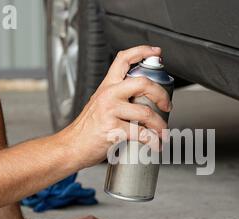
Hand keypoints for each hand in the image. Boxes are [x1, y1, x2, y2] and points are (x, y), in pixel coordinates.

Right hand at [61, 45, 171, 167]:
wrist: (71, 146)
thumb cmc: (87, 129)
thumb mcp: (100, 104)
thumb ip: (118, 98)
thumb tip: (144, 101)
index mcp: (107, 86)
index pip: (123, 59)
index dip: (142, 52)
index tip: (157, 52)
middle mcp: (109, 95)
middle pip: (143, 83)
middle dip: (161, 95)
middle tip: (167, 106)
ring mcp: (110, 111)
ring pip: (146, 113)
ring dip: (160, 125)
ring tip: (163, 132)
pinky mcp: (113, 130)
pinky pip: (141, 134)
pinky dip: (153, 142)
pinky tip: (155, 145)